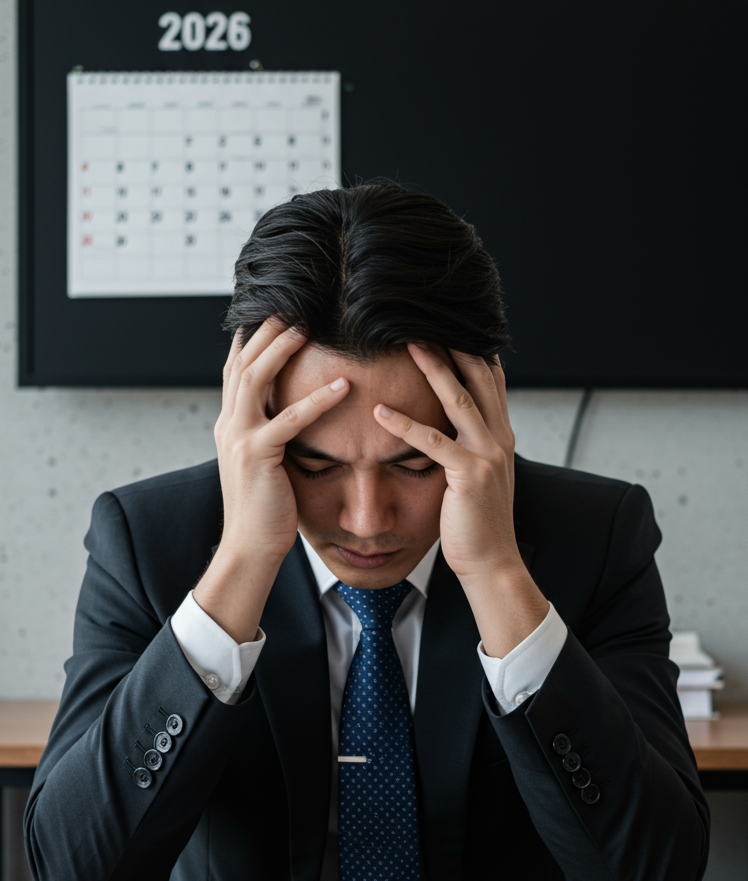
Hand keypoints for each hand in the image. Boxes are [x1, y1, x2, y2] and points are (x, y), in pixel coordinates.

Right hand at [194, 319, 348, 643]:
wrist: (250, 548)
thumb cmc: (266, 509)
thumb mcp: (263, 463)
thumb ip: (270, 434)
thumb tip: (287, 414)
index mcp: (230, 424)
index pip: (236, 368)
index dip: (252, 336)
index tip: (275, 309)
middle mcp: (228, 424)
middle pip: (243, 362)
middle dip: (266, 328)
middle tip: (294, 302)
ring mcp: (239, 438)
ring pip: (256, 378)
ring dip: (282, 348)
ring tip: (309, 326)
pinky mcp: (257, 456)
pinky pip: (289, 420)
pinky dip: (317, 399)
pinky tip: (343, 386)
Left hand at [374, 344, 547, 657]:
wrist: (493, 563)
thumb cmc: (477, 524)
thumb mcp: (480, 476)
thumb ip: (471, 446)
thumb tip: (454, 424)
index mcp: (500, 435)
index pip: (488, 378)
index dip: (470, 348)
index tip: (445, 323)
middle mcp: (499, 438)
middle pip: (477, 377)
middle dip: (452, 345)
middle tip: (422, 317)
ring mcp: (487, 455)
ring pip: (458, 400)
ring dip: (432, 368)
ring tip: (407, 343)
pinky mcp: (469, 476)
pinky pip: (433, 443)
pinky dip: (405, 424)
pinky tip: (380, 411)